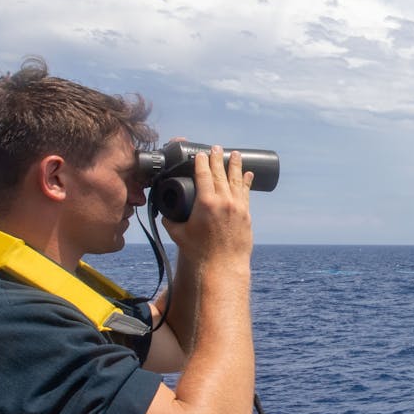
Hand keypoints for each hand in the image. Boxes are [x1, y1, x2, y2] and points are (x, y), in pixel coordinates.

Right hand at [163, 144, 253, 262]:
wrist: (223, 266)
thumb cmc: (199, 252)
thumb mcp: (179, 234)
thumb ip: (170, 221)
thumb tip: (166, 213)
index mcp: (205, 203)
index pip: (203, 175)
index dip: (201, 162)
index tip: (201, 153)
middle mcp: (223, 201)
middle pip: (220, 173)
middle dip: (217, 158)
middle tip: (216, 148)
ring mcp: (237, 207)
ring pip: (235, 181)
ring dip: (234, 166)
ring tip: (234, 154)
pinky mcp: (246, 215)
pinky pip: (246, 193)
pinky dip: (246, 182)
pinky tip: (247, 175)